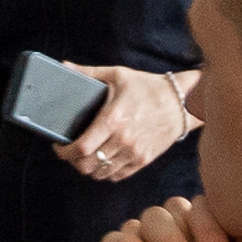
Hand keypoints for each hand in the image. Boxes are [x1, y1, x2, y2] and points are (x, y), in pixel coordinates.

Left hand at [57, 63, 195, 179]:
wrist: (182, 102)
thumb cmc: (149, 87)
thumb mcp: (118, 74)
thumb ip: (89, 72)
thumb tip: (64, 65)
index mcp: (113, 119)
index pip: (81, 147)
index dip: (64, 152)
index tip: (58, 146)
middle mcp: (123, 140)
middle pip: (87, 165)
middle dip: (73, 161)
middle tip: (69, 152)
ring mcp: (134, 152)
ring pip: (101, 174)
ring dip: (88, 169)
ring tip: (84, 158)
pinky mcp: (143, 160)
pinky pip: (117, 176)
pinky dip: (106, 173)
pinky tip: (102, 162)